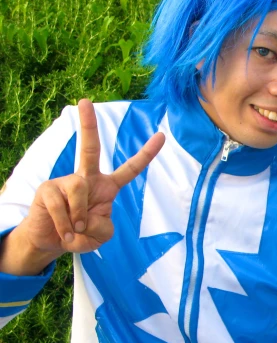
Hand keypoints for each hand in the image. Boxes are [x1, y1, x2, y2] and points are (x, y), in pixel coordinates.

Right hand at [17, 99, 164, 257]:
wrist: (52, 241)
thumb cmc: (81, 234)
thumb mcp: (101, 235)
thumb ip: (103, 228)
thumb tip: (85, 218)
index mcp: (108, 187)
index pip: (131, 169)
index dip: (147, 154)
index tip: (162, 135)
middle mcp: (87, 178)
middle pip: (90, 149)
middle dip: (88, 124)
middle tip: (84, 101)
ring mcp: (66, 181)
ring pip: (79, 189)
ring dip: (79, 217)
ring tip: (75, 229)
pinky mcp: (48, 189)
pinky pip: (61, 205)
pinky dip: (65, 224)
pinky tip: (64, 230)